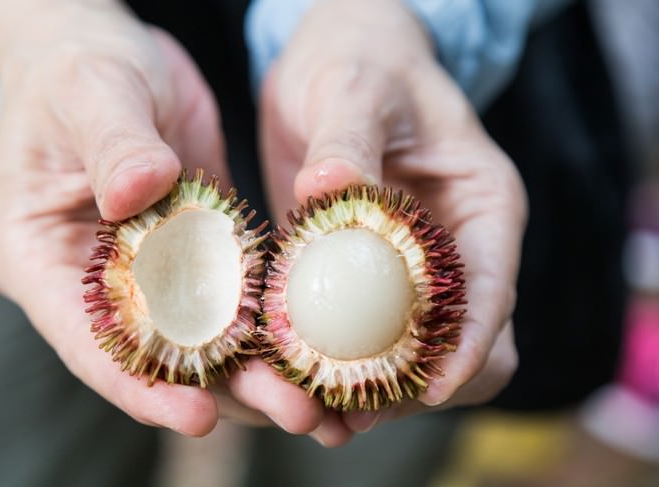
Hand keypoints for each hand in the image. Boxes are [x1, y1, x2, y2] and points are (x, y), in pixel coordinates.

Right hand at [0, 0, 320, 435]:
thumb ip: (114, 145)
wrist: (108, 47)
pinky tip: (320, 340)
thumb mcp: (90, 94)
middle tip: (297, 413)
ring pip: (209, 334)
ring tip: (325, 399)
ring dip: (265, 367)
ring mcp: (152, 267)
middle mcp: (98, 279)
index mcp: (44, 259)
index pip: (87, 340)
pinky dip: (275, 318)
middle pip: (162, 353)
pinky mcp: (199, 246)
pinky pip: (239, 291)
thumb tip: (140, 194)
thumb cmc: (78, 65)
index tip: (197, 415)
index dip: (140, 382)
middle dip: (228, 389)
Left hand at [259, 0, 526, 444]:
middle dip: (418, 385)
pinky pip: (356, 329)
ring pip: (409, 349)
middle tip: (358, 414)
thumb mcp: (356, 89)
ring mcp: (409, 264)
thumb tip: (330, 190)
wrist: (335, 57)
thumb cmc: (360, 61)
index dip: (470, 346)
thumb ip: (349, 140)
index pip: (494, 289)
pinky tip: (292, 376)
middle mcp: (455, 245)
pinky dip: (332, 358)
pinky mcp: (361, 270)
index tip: (429, 388)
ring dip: (372, 387)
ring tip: (321, 415)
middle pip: (461, 340)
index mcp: (482, 206)